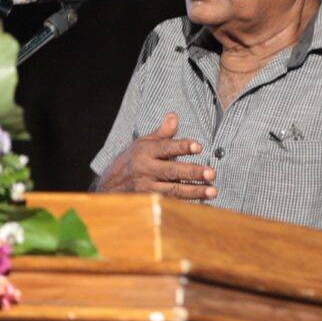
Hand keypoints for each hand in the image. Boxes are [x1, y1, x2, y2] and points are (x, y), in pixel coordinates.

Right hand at [97, 112, 217, 199]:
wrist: (107, 186)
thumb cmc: (131, 161)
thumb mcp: (143, 143)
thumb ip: (162, 133)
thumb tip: (174, 115)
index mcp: (145, 151)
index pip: (166, 148)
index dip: (182, 146)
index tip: (199, 146)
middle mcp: (145, 169)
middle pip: (172, 171)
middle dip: (193, 172)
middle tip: (212, 173)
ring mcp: (146, 188)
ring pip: (173, 190)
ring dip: (195, 191)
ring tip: (214, 191)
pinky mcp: (148, 202)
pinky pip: (170, 204)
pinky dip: (186, 205)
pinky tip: (203, 204)